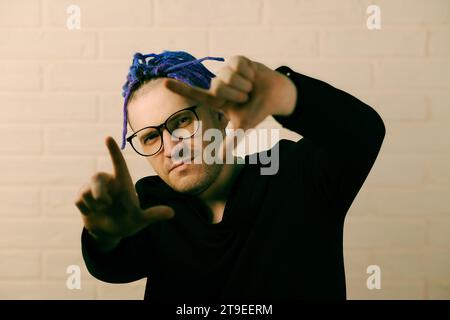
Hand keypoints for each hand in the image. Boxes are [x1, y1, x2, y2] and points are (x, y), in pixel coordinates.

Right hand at [74, 136, 173, 250]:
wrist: (110, 232)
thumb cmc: (127, 221)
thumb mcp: (141, 219)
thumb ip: (153, 215)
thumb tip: (172, 213)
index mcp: (122, 183)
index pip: (118, 163)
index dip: (114, 151)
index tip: (108, 137)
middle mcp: (108, 183)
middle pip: (97, 176)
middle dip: (98, 190)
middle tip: (105, 203)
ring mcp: (93, 189)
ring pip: (87, 191)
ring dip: (95, 204)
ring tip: (103, 210)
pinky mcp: (81, 197)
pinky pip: (79, 200)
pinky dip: (87, 209)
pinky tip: (93, 212)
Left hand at [164, 55, 296, 130]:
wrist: (275, 95)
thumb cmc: (257, 111)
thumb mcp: (244, 127)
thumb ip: (231, 141)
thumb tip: (220, 158)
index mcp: (216, 100)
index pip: (195, 94)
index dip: (180, 89)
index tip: (164, 84)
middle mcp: (218, 84)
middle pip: (218, 87)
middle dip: (237, 94)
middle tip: (246, 97)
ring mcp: (226, 71)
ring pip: (229, 76)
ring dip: (245, 84)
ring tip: (251, 87)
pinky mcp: (237, 60)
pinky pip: (239, 65)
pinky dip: (249, 73)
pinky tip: (253, 76)